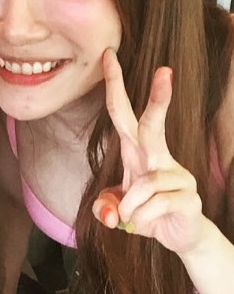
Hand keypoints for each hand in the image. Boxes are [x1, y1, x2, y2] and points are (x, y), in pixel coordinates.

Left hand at [92, 49, 207, 254]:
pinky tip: (142, 223)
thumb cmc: (145, 213)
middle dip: (159, 98)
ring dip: (129, 207)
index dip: (115, 86)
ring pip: (145, 184)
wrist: (179, 237)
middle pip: (153, 124)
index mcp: (137, 152)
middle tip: (165, 70)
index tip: (109, 56)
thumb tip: (108, 213)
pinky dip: (140, 218)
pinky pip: (154, 205)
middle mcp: (159, 158)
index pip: (123, 113)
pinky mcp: (189, 197)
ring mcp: (178, 175)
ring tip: (129, 218)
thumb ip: (104, 206)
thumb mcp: (115, 209)